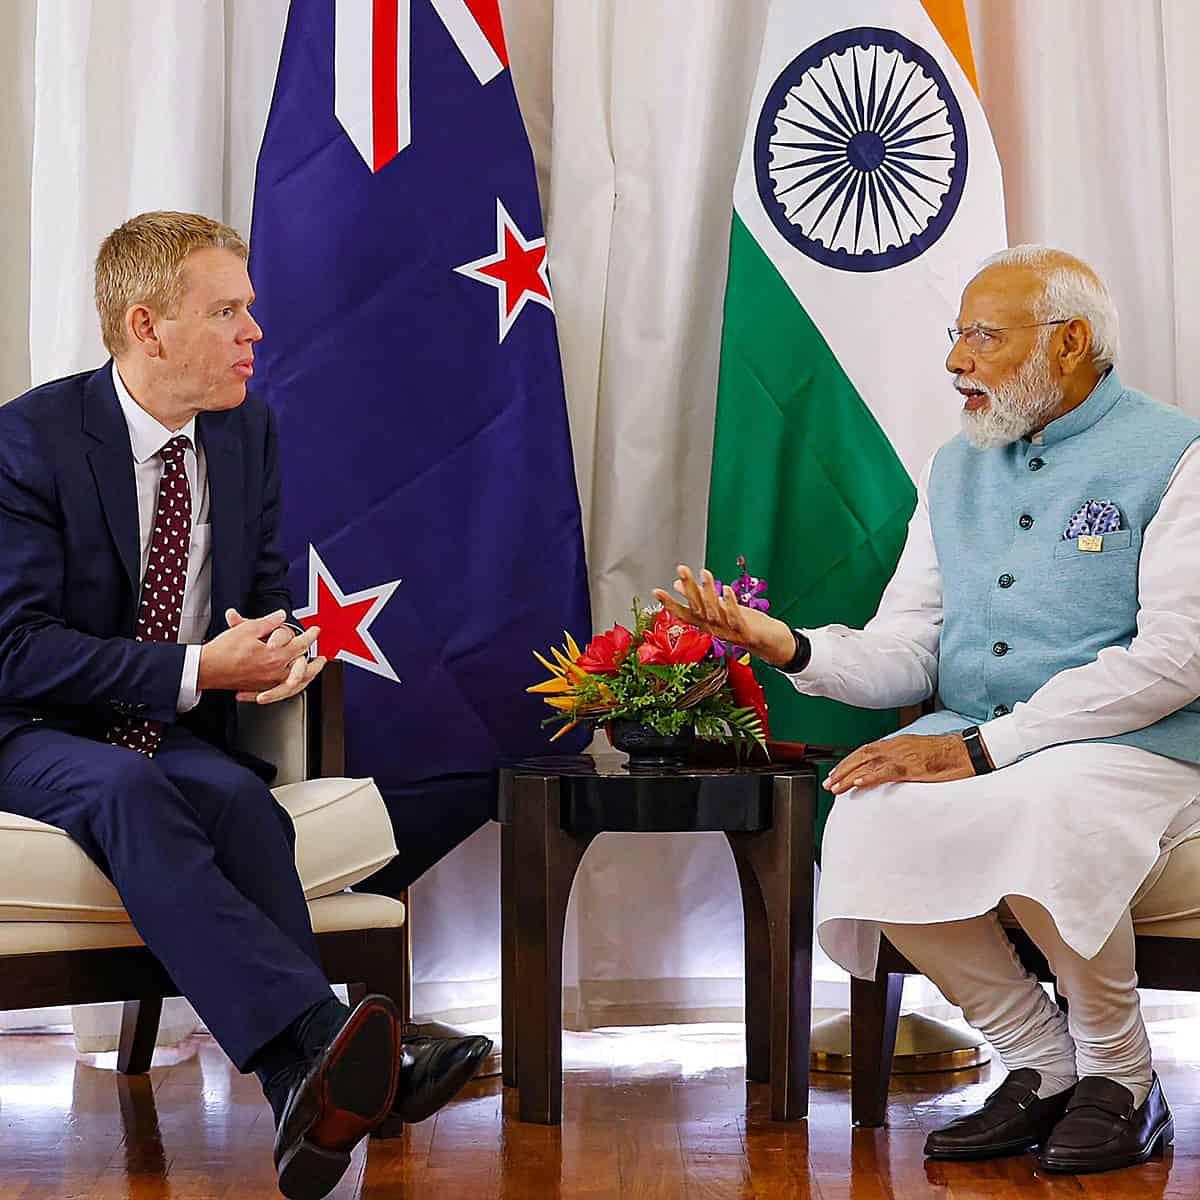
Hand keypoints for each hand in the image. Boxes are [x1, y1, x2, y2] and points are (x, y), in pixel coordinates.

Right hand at [223, 609, 326, 703]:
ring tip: (313, 674)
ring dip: (308, 678)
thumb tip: (281, 615)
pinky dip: (290, 689)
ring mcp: (268, 682)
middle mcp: (275, 671)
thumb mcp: (248, 629)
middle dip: (316, 663)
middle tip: (323, 659)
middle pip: (304, 667)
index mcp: (275, 655)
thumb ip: (269, 622)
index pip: (301, 644)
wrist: (207, 668)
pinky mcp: (260, 688)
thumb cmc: (224, 650)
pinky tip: (293, 685)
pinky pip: (281, 691)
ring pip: (296, 683)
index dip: (311, 636)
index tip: (316, 630)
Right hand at [651, 565, 795, 664]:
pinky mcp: (745, 632)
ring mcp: (729, 632)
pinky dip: (730, 604)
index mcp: (706, 625)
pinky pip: (735, 617)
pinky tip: (726, 589)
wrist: (771, 644)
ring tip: (705, 574)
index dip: (669, 603)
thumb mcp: (719, 610)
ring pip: (715, 612)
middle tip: (681, 570)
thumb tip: (679, 584)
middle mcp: (714, 630)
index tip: (656, 591)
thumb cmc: (744, 625)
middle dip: (689, 589)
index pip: (684, 613)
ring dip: (709, 592)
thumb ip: (700, 599)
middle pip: (698, 609)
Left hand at [823, 733, 975, 794]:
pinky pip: (887, 771)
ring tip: (836, 787)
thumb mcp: (918, 756)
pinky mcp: (913, 766)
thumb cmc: (947, 756)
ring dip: (849, 775)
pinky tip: (858, 783)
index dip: (849, 762)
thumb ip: (901, 762)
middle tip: (829, 783)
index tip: (836, 773)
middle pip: (862, 755)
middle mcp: (896, 746)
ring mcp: (904, 755)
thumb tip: (887, 773)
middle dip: (843, 769)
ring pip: (869, 763)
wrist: (967, 752)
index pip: (866, 751)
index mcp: (897, 743)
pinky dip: (870, 776)